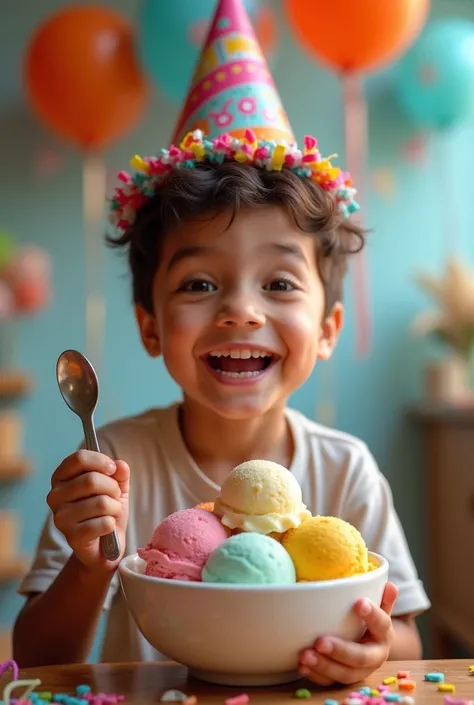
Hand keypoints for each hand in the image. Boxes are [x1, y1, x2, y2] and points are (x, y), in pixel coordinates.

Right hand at [47, 450, 129, 570]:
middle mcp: (55, 496)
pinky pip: (104, 522)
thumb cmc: (106, 511)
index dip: (101, 461)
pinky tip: (106, 529)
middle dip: (113, 488)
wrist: (104, 546)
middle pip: (92, 480)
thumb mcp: (115, 487)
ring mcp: (61, 517)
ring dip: (114, 508)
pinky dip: (112, 524)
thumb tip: (121, 466)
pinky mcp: (71, 537)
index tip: (113, 469)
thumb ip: (119, 474)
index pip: (78, 458)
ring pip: (101, 502)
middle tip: (114, 497)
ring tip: (110, 514)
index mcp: (61, 477)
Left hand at [298, 582, 397, 685]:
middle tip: (320, 641)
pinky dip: (315, 675)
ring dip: (324, 666)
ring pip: (344, 674)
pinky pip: (330, 682)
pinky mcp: (343, 680)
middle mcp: (374, 657)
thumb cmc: (371, 623)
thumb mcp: (380, 610)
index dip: (372, 615)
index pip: (381, 625)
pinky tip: (302, 666)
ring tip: (305, 655)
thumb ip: (384, 599)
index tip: (359, 602)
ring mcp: (359, 672)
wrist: (372, 648)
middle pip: (360, 658)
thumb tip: (389, 584)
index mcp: (384, 636)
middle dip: (340, 651)